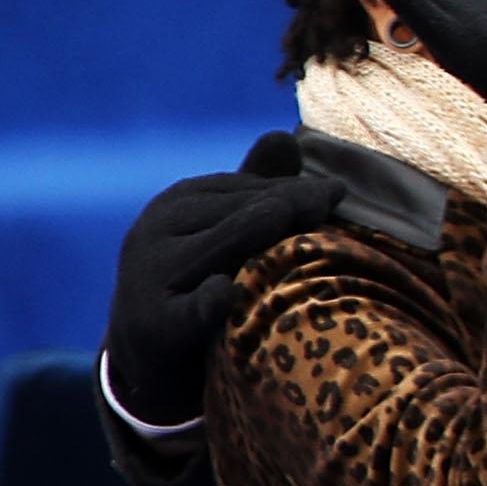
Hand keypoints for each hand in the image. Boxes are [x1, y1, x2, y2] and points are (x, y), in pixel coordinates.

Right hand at [104, 132, 344, 423]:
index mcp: (178, 202)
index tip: (338, 190)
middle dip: (292, 206)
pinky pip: (189, 309)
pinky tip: (229, 292)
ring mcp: (150, 275)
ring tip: (312, 230)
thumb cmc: (199, 276)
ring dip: (265, 240)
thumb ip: (253, 187)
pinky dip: (210, 302)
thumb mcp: (222, 228)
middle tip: (334, 201)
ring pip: (223, 250)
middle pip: (240, 213)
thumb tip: (283, 135)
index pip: (246, 188)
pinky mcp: (152, 323)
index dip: (296, 189)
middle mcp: (156, 230)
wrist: (148, 350)